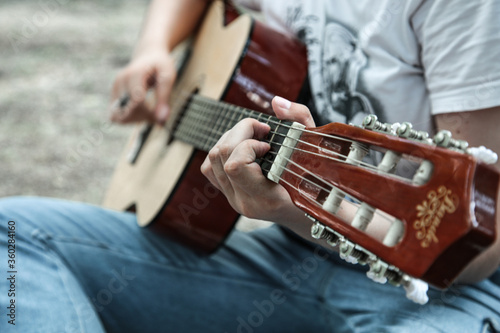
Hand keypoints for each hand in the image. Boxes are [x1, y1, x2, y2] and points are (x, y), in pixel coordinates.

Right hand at [109, 49, 176, 123]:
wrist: (148, 55)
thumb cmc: (160, 65)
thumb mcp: (168, 77)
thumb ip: (164, 98)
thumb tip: (162, 121)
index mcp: (133, 75)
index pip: (136, 102)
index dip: (149, 113)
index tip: (160, 115)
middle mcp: (120, 82)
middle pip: (126, 111)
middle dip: (143, 118)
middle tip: (157, 114)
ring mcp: (114, 89)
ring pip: (118, 116)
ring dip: (135, 120)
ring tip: (149, 113)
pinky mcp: (113, 96)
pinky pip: (115, 116)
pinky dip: (130, 118)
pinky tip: (141, 113)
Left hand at [201, 96, 314, 223]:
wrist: (309, 214)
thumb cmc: (318, 182)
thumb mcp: (317, 147)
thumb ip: (299, 120)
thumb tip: (276, 102)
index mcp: (267, 198)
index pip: (236, 165)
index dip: (249, 144)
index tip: (269, 143)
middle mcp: (245, 201)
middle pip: (221, 156)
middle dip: (240, 132)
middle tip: (262, 130)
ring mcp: (234, 200)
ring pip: (211, 160)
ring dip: (230, 139)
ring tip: (253, 137)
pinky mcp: (229, 195)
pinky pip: (210, 168)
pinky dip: (223, 151)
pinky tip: (243, 147)